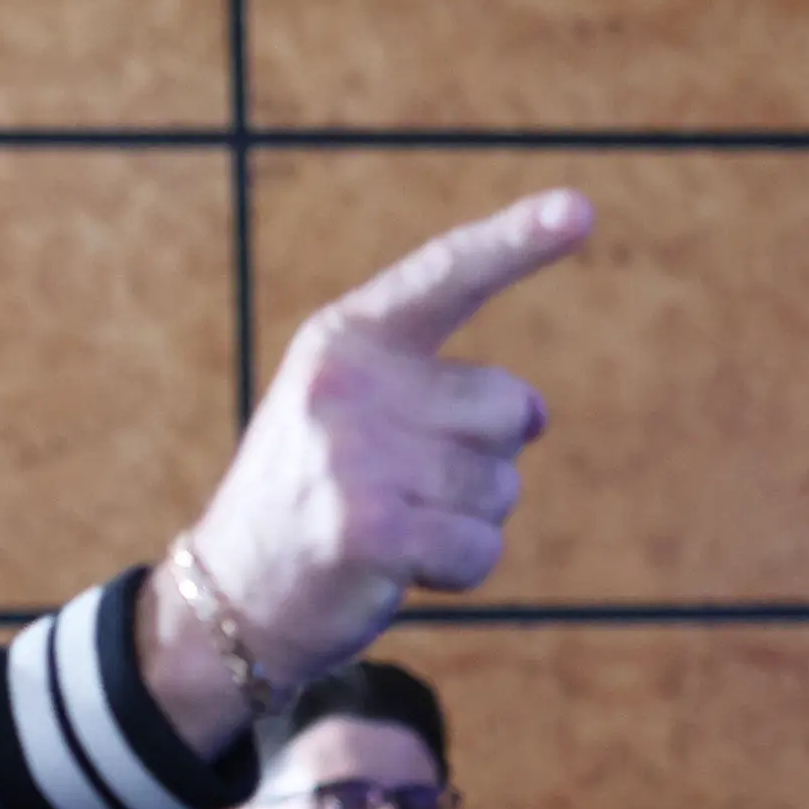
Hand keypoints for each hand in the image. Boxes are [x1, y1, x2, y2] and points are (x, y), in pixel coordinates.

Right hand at [145, 190, 594, 749]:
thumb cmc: (309, 500)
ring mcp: (356, 456)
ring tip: (393, 529)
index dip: (518, 241)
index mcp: (345, 339)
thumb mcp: (353, 415)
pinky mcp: (373, 529)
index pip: (446, 276)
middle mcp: (348, 385)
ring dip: (467, 522)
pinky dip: (459, 571)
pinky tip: (399, 570)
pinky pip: (481, 547)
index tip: (581, 209)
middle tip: (404, 488)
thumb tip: (535, 412)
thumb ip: (441, 393)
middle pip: (508, 409)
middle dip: (484, 459)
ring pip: (501, 486)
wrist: (228, 599)